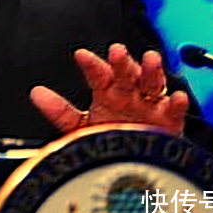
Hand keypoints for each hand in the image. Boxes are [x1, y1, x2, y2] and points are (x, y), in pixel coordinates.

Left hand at [30, 43, 187, 135]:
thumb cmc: (111, 137)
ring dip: (152, 70)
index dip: (91, 65)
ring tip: (150, 59)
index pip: (98, 74)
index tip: (81, 56)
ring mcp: (150, 105)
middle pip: (126, 73)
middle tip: (116, 51)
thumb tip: (36, 94)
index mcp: (107, 92)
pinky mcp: (170, 121)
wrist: (137, 161)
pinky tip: (175, 98)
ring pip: (152, 83)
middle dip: (122, 62)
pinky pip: (174, 110)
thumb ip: (60, 111)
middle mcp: (129, 94)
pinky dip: (177, 104)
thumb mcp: (82, 126)